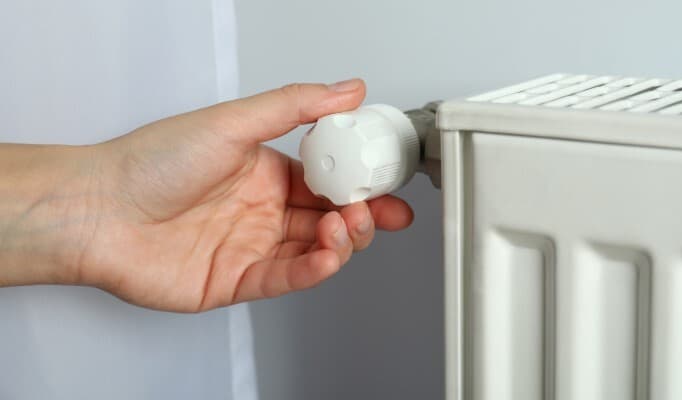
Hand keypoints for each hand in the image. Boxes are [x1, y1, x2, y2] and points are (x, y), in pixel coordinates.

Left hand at [22, 79, 412, 311]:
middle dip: (362, 216)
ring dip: (341, 241)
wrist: (98, 210)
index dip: (359, 182)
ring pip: (315, 250)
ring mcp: (252, 246)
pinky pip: (287, 278)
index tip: (384, 178)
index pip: (326, 179)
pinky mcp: (237, 279)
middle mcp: (262, 210)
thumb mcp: (233, 122)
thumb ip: (295, 106)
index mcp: (265, 171)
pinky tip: (327, 256)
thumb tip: (347, 89)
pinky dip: (313, 269)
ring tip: (346, 226)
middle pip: (329, 217)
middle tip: (380, 211)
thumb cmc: (152, 162)